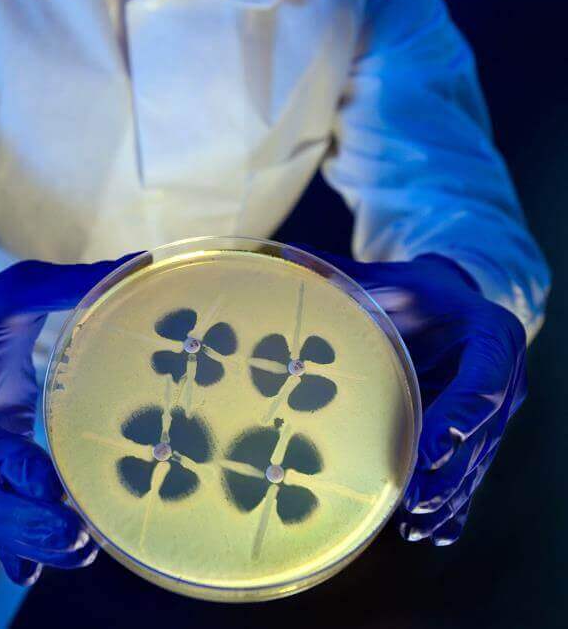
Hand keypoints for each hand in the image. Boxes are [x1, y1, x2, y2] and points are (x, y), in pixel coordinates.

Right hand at [0, 253, 146, 584]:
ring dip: (26, 537)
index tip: (47, 479)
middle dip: (20, 517)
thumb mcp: (16, 289)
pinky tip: (34, 572)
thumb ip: (69, 283)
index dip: (2, 462)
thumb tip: (139, 262)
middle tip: (75, 533)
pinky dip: (9, 546)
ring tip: (79, 550)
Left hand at [284, 242, 527, 545]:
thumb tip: (284, 255)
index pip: (483, 380)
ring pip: (476, 462)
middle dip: (449, 472)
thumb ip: (346, 274)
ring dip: (448, 498)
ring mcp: (496, 413)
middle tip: (413, 500)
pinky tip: (428, 532)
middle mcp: (503, 379)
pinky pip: (472, 476)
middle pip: (481, 433)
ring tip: (414, 524)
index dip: (459, 415)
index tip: (429, 445)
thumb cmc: (417, 291)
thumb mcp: (390, 277)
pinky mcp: (482, 437)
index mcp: (491, 334)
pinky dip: (453, 507)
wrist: (450, 307)